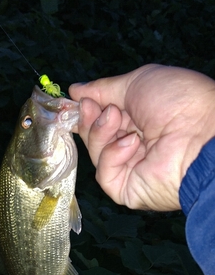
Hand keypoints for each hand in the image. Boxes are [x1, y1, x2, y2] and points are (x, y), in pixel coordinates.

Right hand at [69, 64, 214, 209]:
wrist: (200, 134)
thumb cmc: (177, 102)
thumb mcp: (137, 83)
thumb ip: (104, 88)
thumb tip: (75, 90)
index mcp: (139, 120)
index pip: (102, 119)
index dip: (87, 110)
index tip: (76, 99)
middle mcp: (134, 145)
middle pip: (95, 136)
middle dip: (90, 120)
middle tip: (90, 106)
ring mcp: (131, 169)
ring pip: (97, 154)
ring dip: (100, 133)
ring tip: (115, 118)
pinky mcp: (128, 191)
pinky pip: (105, 175)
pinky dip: (112, 156)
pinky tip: (131, 143)